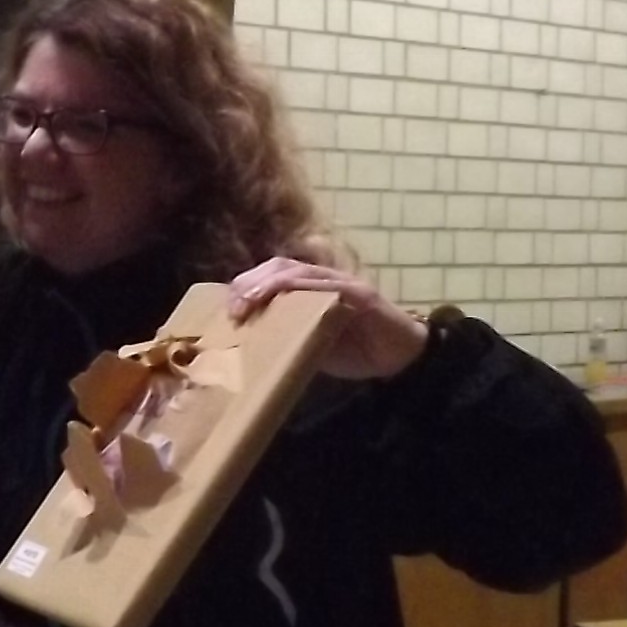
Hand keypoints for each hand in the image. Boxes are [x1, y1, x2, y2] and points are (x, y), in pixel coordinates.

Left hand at [229, 257, 427, 379]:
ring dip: (269, 284)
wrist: (401, 359)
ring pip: (299, 271)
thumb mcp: (310, 344)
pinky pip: (330, 286)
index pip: (272, 276)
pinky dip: (305, 289)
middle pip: (279, 266)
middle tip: (232, 308)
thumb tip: (247, 346)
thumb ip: (286, 336)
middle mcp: (323, 280)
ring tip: (247, 303)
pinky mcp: (361, 294)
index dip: (247, 285)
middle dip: (250, 282)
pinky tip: (285, 296)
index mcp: (309, 290)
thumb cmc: (355, 352)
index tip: (226, 308)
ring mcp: (342, 283)